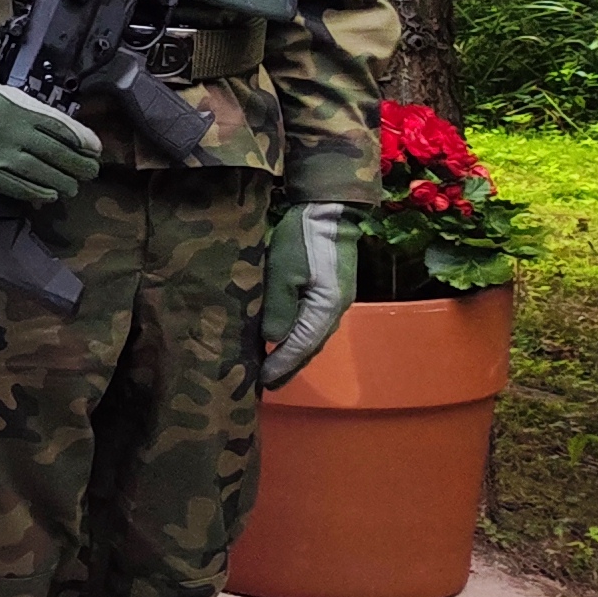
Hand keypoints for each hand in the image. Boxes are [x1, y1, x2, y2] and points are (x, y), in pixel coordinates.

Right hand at [0, 50, 103, 208]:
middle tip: (91, 171)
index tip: (95, 148)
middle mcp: (13, 130)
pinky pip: (16, 185)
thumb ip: (9, 96)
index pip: (60, 126)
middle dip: (78, 164)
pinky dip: (36, 192)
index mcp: (16, 105)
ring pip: (41, 172)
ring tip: (73, 187)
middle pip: (57, 152)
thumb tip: (25, 110)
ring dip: (62, 181)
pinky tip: (47, 195)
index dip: (81, 139)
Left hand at [261, 202, 352, 387]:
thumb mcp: (283, 273)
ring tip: (273, 367)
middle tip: (267, 384)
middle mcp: (334, 310)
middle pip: (309, 346)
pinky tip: (284, 338)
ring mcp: (334, 301)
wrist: (329, 212)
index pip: (301, 346)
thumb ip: (279, 308)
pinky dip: (297, 336)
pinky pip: (312, 322)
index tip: (262, 381)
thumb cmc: (303, 241)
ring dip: (293, 353)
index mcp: (326, 309)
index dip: (281, 364)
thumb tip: (272, 341)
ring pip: (311, 335)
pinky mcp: (329, 291)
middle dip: (288, 366)